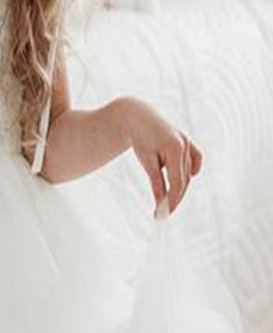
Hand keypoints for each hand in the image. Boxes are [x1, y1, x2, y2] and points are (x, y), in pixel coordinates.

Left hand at [120, 97, 202, 216]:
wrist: (138, 116)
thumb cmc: (140, 138)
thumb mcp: (146, 161)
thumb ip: (157, 182)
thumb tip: (162, 203)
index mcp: (175, 148)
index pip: (177, 182)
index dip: (171, 201)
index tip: (162, 215)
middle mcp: (185, 145)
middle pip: (183, 180)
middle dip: (174, 198)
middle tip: (160, 214)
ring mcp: (188, 142)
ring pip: (187, 173)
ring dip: (178, 186)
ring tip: (163, 200)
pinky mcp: (188, 142)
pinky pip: (194, 160)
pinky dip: (190, 171)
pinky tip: (187, 178)